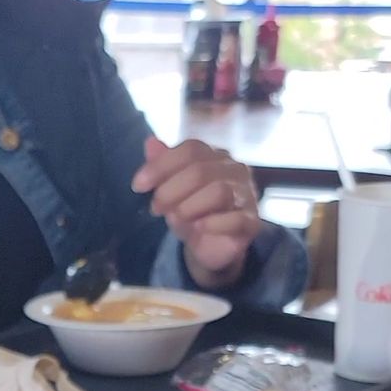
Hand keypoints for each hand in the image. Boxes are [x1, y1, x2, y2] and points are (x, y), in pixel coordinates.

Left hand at [132, 136, 261, 288]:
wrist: (210, 247)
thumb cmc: (192, 213)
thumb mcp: (171, 190)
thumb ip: (163, 167)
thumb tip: (150, 143)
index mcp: (215, 156)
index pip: (191, 149)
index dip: (161, 165)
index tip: (138, 185)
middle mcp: (234, 169)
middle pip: (200, 170)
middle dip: (171, 191)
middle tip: (156, 208)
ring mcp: (247, 194)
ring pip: (219, 192)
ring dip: (189, 207)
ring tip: (176, 219)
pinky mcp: (252, 222)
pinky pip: (235, 219)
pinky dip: (212, 225)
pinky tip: (199, 230)